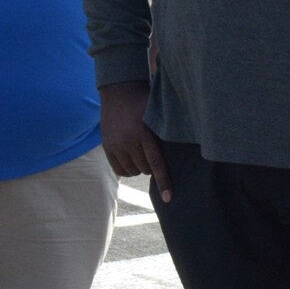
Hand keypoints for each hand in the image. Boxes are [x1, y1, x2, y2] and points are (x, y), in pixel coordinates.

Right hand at [99, 80, 170, 201]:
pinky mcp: (107, 146)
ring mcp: (115, 144)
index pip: (157, 164)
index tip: (169, 199)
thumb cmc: (145, 101)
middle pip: (144, 169)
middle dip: (151, 167)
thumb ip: (166, 134)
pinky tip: (132, 159)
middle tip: (154, 155)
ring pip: (132, 171)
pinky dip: (127, 169)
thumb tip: (183, 155)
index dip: (164, 183)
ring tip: (142, 154)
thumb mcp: (158, 115)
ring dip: (139, 168)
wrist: (120, 89)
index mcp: (144, 133)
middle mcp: (128, 141)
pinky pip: (118, 169)